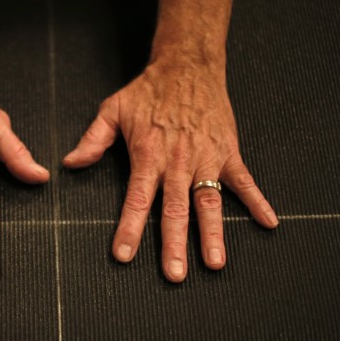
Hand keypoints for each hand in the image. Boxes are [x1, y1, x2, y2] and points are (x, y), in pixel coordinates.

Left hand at [63, 61, 277, 281]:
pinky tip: (268, 222)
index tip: (124, 255)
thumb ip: (93, 140)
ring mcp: (207, 159)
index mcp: (149, 155)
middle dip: (174, 245)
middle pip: (176, 210)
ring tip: (215, 263)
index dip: (131, 228)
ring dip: (213, 234)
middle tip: (174, 275)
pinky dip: (257, 201)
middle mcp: (178, 162)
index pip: (138, 200)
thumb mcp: (113, 110)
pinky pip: (244, 181)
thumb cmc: (148, 90)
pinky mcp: (228, 152)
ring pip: (209, 203)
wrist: (188, 65)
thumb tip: (71, 163)